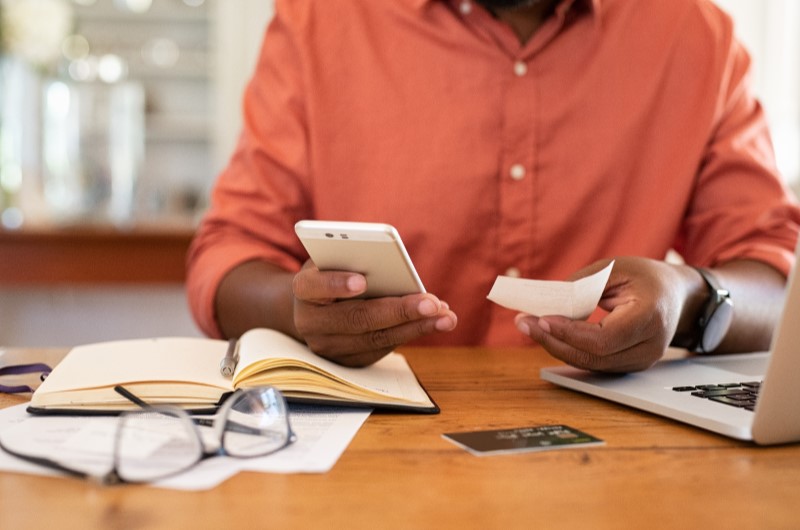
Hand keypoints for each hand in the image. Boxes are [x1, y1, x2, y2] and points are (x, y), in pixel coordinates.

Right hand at [292, 261, 457, 366]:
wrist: (314, 307)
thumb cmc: (332, 273)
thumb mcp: (335, 259)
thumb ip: (354, 259)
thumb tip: (396, 270)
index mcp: (303, 290)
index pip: (313, 287)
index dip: (336, 284)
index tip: (362, 281)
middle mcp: (310, 323)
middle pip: (356, 319)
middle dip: (398, 311)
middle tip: (431, 303)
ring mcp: (328, 347)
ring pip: (374, 339)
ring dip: (415, 327)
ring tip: (445, 316)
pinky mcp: (347, 361)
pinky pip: (382, 349)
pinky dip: (411, 334)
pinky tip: (435, 322)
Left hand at [514, 257, 688, 372]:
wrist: (676, 295)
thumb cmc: (645, 277)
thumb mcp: (614, 268)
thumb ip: (581, 285)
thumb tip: (548, 304)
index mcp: (650, 317)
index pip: (605, 338)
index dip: (570, 332)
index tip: (543, 319)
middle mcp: (649, 346)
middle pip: (593, 356)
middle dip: (553, 340)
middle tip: (524, 322)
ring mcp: (641, 360)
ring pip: (590, 364)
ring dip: (555, 346)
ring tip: (528, 326)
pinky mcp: (629, 364)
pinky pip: (593, 362)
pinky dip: (567, 349)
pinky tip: (547, 334)